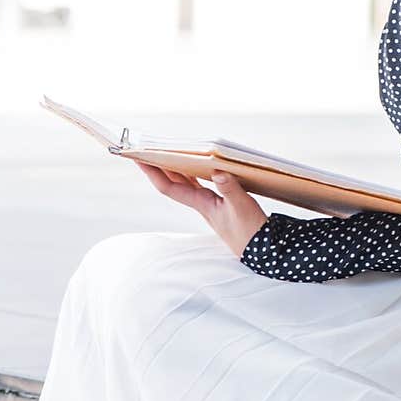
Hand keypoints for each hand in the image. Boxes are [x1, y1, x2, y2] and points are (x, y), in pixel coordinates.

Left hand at [132, 161, 268, 258]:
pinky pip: (199, 185)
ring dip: (172, 168)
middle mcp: (201, 203)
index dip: (153, 172)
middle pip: (172, 182)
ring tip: (163, 152)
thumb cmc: (251, 230)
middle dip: (157, 166)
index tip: (139, 158)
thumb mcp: (242, 206)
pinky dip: (192, 173)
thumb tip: (217, 171)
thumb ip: (230, 188)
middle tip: (145, 149)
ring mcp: (208, 204)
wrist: (261, 250)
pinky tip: (194, 165)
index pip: (169, 186)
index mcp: (201, 203)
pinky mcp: (218, 204)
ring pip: (185, 183)